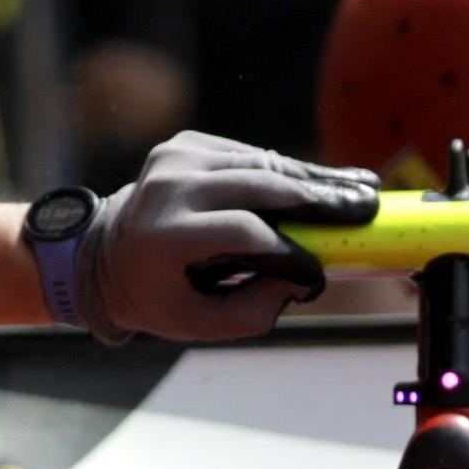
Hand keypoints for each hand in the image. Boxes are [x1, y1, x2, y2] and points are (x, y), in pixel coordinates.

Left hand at [74, 132, 376, 343]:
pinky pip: (248, 157)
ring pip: (261, 164)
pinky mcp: (185, 145)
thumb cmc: (158, 297)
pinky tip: (322, 183)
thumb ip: (254, 310)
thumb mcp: (200, 322)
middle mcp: (167, 187)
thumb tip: (304, 280)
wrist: (104, 255)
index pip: (243, 231)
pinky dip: (284, 172)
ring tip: (358, 190)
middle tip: (364, 208)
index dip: (289, 250)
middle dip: (317, 199)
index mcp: (163, 235)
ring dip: (312, 179)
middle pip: (259, 184)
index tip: (320, 272)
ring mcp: (174, 159)